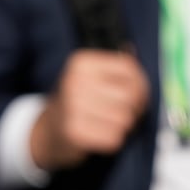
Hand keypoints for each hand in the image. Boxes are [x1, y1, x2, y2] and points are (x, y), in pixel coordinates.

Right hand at [29, 50, 149, 171]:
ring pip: (125, 119)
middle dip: (134, 108)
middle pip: (130, 95)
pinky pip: (114, 138)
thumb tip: (131, 49)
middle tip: (125, 113)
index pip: (128, 69)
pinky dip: (113, 140)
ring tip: (110, 123)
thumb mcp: (90, 77)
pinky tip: (100, 135)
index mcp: (80, 64)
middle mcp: (74, 83)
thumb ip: (113, 67)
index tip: (136, 94)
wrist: (48, 131)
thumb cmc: (77, 102)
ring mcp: (73, 108)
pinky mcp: (75, 133)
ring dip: (123, 126)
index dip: (140, 84)